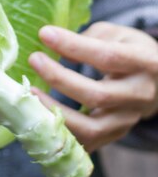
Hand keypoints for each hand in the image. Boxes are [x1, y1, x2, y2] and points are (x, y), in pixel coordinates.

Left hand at [28, 22, 157, 151]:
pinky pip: (87, 142)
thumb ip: (88, 39)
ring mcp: (129, 119)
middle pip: (97, 95)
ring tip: (31, 93)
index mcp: (144, 62)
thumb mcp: (115, 34)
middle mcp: (140, 94)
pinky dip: (61, 132)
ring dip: (56, 112)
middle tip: (34, 59)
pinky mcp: (116, 135)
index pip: (107, 56)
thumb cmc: (128, 50)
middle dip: (59, 79)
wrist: (155, 81)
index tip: (45, 34)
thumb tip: (55, 48)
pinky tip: (41, 117)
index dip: (73, 46)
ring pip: (91, 128)